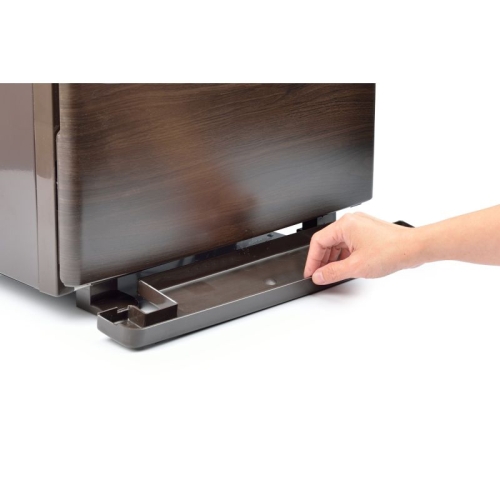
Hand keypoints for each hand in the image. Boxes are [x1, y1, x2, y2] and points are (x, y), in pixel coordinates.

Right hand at [303, 213, 419, 284]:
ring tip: (333, 274)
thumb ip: (332, 272)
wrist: (415, 248)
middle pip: (327, 242)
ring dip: (333, 260)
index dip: (312, 260)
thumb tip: (319, 276)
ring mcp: (360, 227)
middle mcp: (351, 222)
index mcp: (345, 225)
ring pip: (338, 244)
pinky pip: (349, 244)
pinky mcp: (368, 233)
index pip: (318, 242)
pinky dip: (344, 256)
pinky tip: (346, 268)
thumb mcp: (356, 267)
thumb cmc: (392, 251)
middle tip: (320, 276)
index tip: (311, 273)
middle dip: (322, 261)